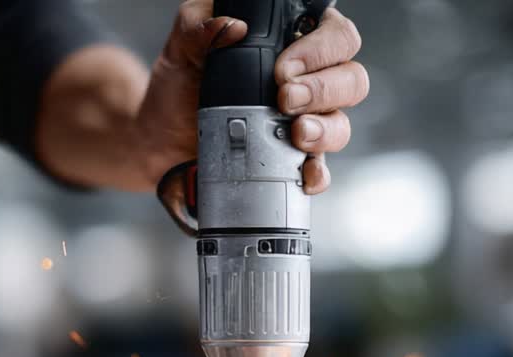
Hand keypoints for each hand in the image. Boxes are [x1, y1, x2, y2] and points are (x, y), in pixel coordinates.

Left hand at [136, 0, 368, 193]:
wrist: (161, 140)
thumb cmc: (179, 85)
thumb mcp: (182, 47)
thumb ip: (198, 26)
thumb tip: (231, 26)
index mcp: (290, 43)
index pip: (334, 34)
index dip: (321, 49)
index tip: (283, 68)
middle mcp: (308, 81)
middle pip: (351, 79)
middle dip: (324, 89)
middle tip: (285, 98)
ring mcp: (304, 123)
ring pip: (342, 123)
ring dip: (325, 129)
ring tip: (296, 133)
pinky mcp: (292, 161)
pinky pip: (320, 169)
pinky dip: (317, 174)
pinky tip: (303, 173)